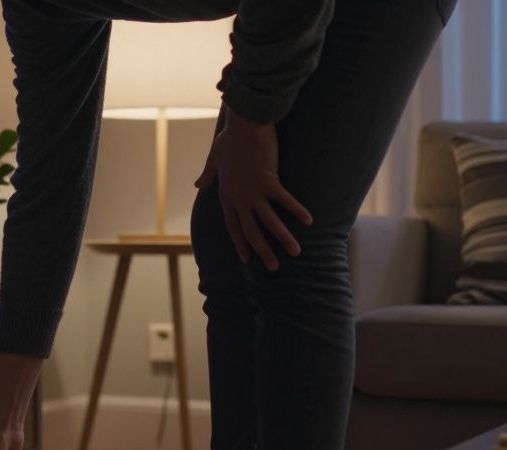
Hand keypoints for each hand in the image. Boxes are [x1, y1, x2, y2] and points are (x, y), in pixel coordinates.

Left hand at [195, 108, 312, 271]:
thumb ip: (208, 174)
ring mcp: (252, 192)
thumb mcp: (214, 158)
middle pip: (250, 231)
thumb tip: (198, 185)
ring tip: (295, 252)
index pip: (233, 225)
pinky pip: (284, 201)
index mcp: (226, 195)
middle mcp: (238, 198)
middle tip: (273, 268)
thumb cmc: (230, 138)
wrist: (243, 124)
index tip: (246, 259)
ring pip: (269, 222)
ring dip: (283, 238)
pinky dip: (296, 211)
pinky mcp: (267, 181)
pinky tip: (308, 222)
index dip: (240, 243)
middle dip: (262, 251)